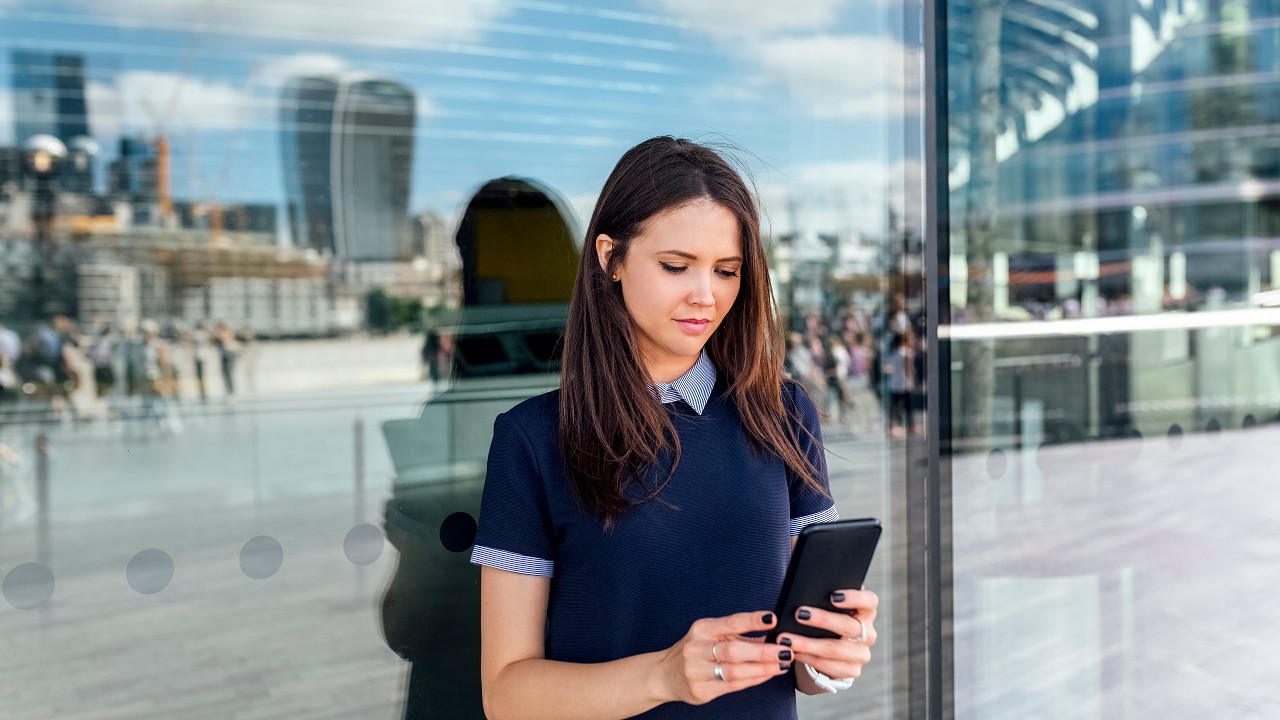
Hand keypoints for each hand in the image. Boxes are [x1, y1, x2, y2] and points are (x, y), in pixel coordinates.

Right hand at [657, 611, 793, 705]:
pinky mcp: (701, 690)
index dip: (752, 620)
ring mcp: (697, 672)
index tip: (772, 618)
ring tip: (781, 664)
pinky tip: (766, 675)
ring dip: (762, 669)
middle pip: (734, 650)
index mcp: (701, 629)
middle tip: (785, 650)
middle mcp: (697, 649)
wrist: (666, 674)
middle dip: (763, 651)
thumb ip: (737, 634)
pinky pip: (733, 686)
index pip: (730, 623)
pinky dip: (753, 680)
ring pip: (735, 671)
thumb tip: (771, 632)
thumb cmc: (695, 651)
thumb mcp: (710, 635)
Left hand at [778, 589, 877, 680]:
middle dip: (822, 620)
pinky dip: (807, 659)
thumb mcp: (829, 604)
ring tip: (785, 639)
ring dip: (807, 644)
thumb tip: (806, 582)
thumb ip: (824, 594)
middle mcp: (868, 633)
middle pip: (848, 626)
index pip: (869, 601)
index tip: (833, 596)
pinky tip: (792, 652)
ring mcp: (861, 654)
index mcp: (866, 611)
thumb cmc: (827, 615)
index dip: (854, 598)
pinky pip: (828, 666)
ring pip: (834, 650)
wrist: (831, 645)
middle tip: (799, 614)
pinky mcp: (852, 670)